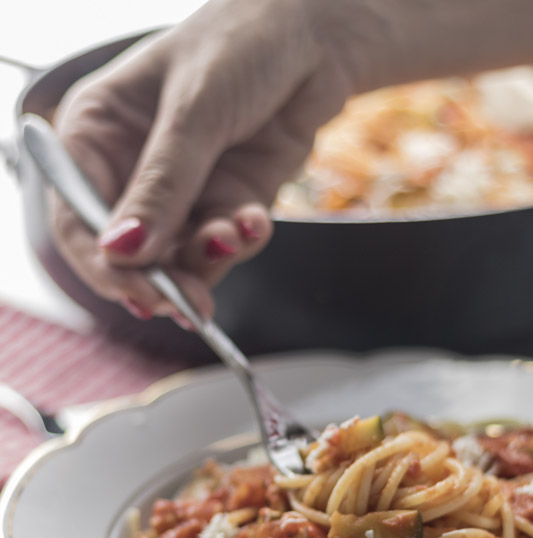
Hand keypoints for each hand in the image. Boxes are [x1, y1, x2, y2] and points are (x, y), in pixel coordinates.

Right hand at [51, 0, 351, 321]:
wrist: (317, 37)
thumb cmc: (242, 43)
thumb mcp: (194, 111)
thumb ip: (161, 186)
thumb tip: (122, 251)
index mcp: (98, 134)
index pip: (77, 217)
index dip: (102, 263)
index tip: (138, 290)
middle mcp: (134, 169)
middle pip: (127, 251)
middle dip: (160, 278)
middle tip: (189, 300)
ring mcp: (182, 191)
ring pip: (177, 258)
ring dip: (207, 261)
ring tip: (235, 233)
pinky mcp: (224, 202)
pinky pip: (222, 246)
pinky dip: (240, 242)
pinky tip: (254, 220)